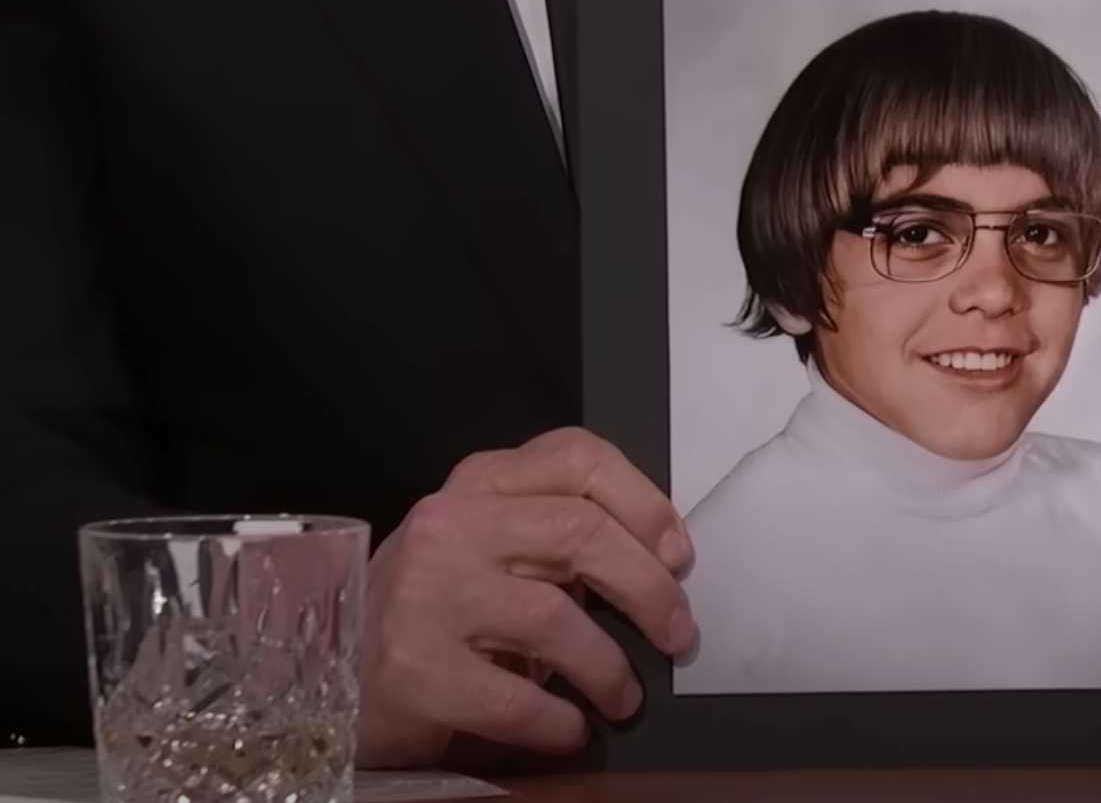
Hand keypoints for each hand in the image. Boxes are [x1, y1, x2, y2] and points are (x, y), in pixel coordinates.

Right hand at [353, 427, 695, 768]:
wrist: (335, 671)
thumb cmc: (437, 607)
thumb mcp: (492, 545)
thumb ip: (558, 536)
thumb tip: (664, 566)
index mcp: (479, 483)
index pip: (577, 458)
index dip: (644, 504)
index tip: (678, 555)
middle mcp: (449, 526)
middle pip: (580, 533)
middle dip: (649, 589)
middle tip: (677, 633)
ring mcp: (427, 595)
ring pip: (554, 618)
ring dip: (609, 667)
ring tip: (625, 696)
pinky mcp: (415, 669)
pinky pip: (515, 698)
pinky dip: (560, 721)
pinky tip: (571, 729)